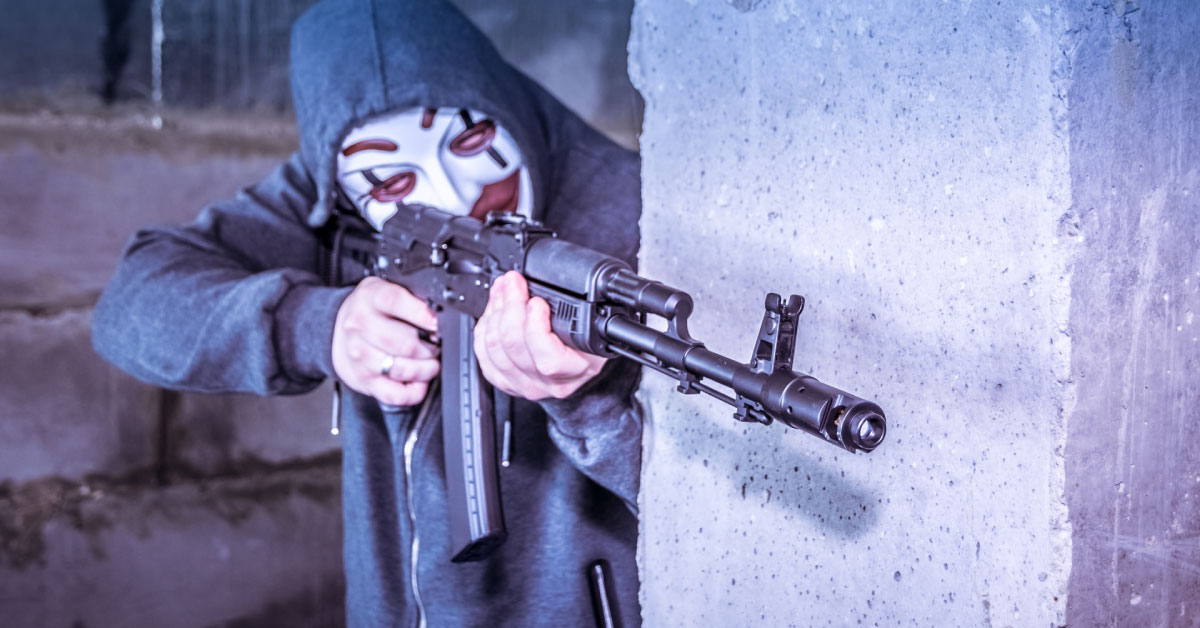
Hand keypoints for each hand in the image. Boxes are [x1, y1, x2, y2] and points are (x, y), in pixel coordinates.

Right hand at [332, 277, 439, 406]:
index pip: (395, 302)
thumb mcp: (387, 288)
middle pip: (405, 343)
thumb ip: (411, 297)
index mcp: (369, 297)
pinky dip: (414, 391)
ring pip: (402, 369)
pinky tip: (418, 381)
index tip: (436, 323)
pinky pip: (395, 394)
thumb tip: (438, 311)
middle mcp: (359, 325)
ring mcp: (359, 355)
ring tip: (430, 363)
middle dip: (430, 348)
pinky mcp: (363, 380)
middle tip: (436, 346)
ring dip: (425, 369)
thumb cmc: (372, 310)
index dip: (421, 314)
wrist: (339, 329)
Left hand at [474, 271, 606, 399]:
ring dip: (494, 310)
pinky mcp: (505, 381)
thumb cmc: (589, 340)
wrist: (579, 361)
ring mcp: (524, 384)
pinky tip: (493, 311)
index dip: (535, 326)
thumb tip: (546, 289)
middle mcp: (549, 383)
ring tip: (503, 289)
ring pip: (494, 347)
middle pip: (514, 346)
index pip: (549, 359)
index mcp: (576, 370)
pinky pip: (483, 354)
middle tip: (513, 281)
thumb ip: (578, 309)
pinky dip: (484, 327)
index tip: (536, 301)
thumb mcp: (596, 323)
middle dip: (510, 304)